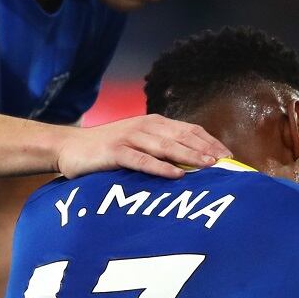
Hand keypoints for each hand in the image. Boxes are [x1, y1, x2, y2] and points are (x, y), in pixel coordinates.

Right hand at [56, 114, 227, 179]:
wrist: (69, 147)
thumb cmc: (108, 149)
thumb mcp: (138, 143)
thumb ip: (162, 148)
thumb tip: (194, 162)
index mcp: (154, 123)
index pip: (189, 130)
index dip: (210, 141)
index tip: (228, 155)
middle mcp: (144, 126)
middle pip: (182, 137)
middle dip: (205, 149)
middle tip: (226, 163)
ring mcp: (129, 137)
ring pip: (165, 146)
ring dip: (189, 155)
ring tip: (208, 166)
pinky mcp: (115, 152)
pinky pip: (142, 160)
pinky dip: (160, 167)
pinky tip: (176, 174)